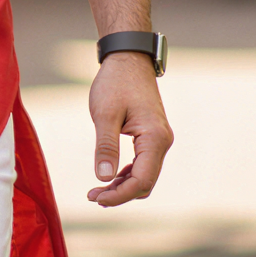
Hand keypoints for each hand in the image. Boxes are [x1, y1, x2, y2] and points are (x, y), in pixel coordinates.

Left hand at [86, 53, 171, 207]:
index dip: (120, 195)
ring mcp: (159, 139)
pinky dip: (128, 174)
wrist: (128, 58)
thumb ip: (105, 146)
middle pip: (145, 182)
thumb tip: (103, 178)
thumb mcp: (104, 113)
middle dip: (120, 194)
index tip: (97, 198)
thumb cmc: (115, 82)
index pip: (142, 180)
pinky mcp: (152, 136)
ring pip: (145, 176)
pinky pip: (144, 164)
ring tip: (97, 190)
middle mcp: (163, 142)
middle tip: (92, 196)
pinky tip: (109, 176)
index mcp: (154, 138)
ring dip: (123, 186)